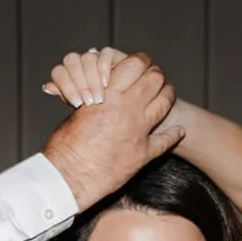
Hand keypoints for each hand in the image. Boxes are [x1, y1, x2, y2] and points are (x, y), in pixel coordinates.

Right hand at [40, 49, 184, 209]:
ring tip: (166, 95)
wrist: (67, 178)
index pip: (134, 64)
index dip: (140, 61)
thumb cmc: (64, 147)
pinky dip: (173, 135)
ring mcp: (138, 131)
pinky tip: (177, 132)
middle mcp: (127, 109)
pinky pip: (166, 140)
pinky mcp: (143, 154)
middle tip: (155, 78)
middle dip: (156, 76)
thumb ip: (92, 104)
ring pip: (164, 104)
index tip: (140, 64)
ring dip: (167, 96)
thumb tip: (95, 99)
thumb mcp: (76, 115)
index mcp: (108, 96)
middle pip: (154, 80)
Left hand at [42, 47, 130, 105]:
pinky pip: (105, 53)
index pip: (58, 71)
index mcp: (66, 72)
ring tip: (98, 97)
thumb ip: (64, 93)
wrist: (119, 100)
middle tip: (89, 102)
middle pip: (71, 61)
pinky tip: (106, 83)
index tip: (77, 103)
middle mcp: (78, 62)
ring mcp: (93, 56)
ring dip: (92, 79)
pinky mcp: (110, 54)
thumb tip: (46, 87)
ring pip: (88, 58)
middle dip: (80, 83)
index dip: (66, 87)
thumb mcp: (78, 102)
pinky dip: (104, 68)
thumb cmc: (94, 103)